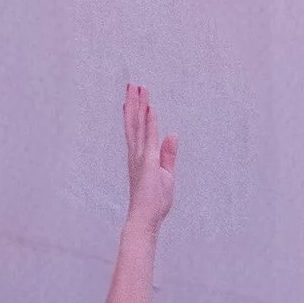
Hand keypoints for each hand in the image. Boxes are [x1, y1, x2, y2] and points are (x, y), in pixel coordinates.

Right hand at [120, 83, 177, 229]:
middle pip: (133, 124)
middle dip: (132, 103)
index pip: (137, 131)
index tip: (132, 98)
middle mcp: (136, 154)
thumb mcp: (166, 174)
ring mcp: (140, 157)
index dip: (135, 113)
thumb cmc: (155, 201)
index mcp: (140, 157)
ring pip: (138, 126)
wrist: (145, 218)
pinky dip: (150, 122)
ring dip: (138, 106)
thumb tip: (172, 135)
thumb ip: (168, 154)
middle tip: (131, 84)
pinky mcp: (147, 162)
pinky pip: (149, 137)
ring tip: (137, 88)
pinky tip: (150, 108)